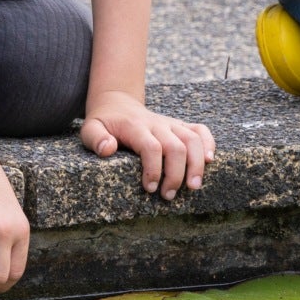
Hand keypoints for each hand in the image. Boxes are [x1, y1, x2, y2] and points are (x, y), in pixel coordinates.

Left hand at [80, 92, 216, 198]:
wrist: (117, 103)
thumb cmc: (104, 122)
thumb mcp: (90, 129)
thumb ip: (96, 139)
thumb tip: (108, 149)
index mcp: (135, 127)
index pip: (151, 147)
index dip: (154, 169)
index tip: (150, 188)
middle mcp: (157, 124)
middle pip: (176, 147)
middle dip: (176, 174)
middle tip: (168, 195)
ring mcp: (170, 124)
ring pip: (193, 139)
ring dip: (197, 164)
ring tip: (194, 186)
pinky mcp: (179, 125)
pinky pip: (200, 130)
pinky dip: (209, 143)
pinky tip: (210, 161)